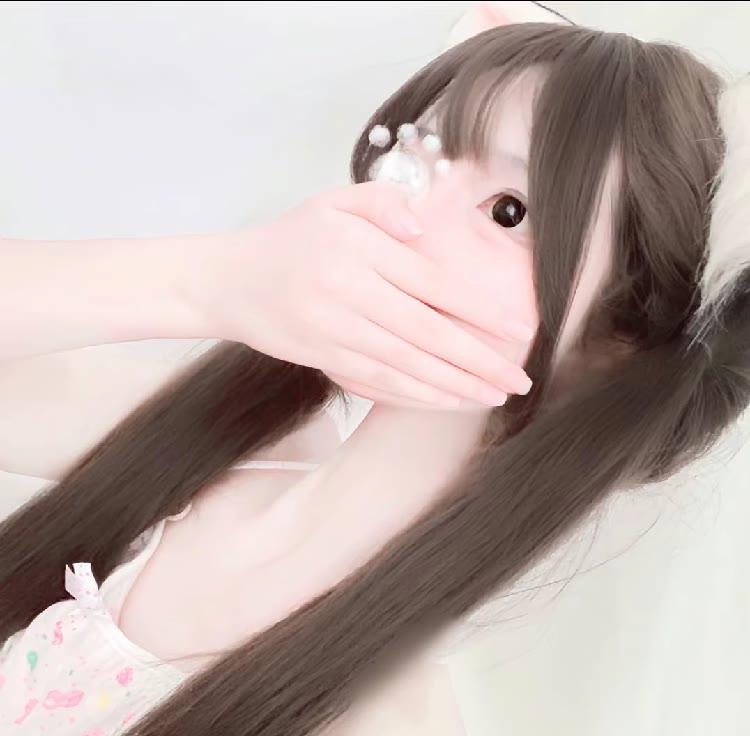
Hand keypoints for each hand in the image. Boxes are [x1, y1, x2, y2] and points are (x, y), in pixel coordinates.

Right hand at [191, 182, 534, 409]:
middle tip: (518, 380)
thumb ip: (381, 204)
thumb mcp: (330, 201)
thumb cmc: (288, 239)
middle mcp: (349, 292)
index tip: (517, 330)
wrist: (227, 281)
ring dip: (455, 384)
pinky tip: (447, 401)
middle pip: (428, 333)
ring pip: (407, 364)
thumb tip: (424, 230)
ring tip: (493, 396)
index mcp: (359, 250)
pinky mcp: (323, 356)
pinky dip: (416, 395)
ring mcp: (335, 330)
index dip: (479, 311)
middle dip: (479, 360)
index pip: (434, 284)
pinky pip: (378, 382)